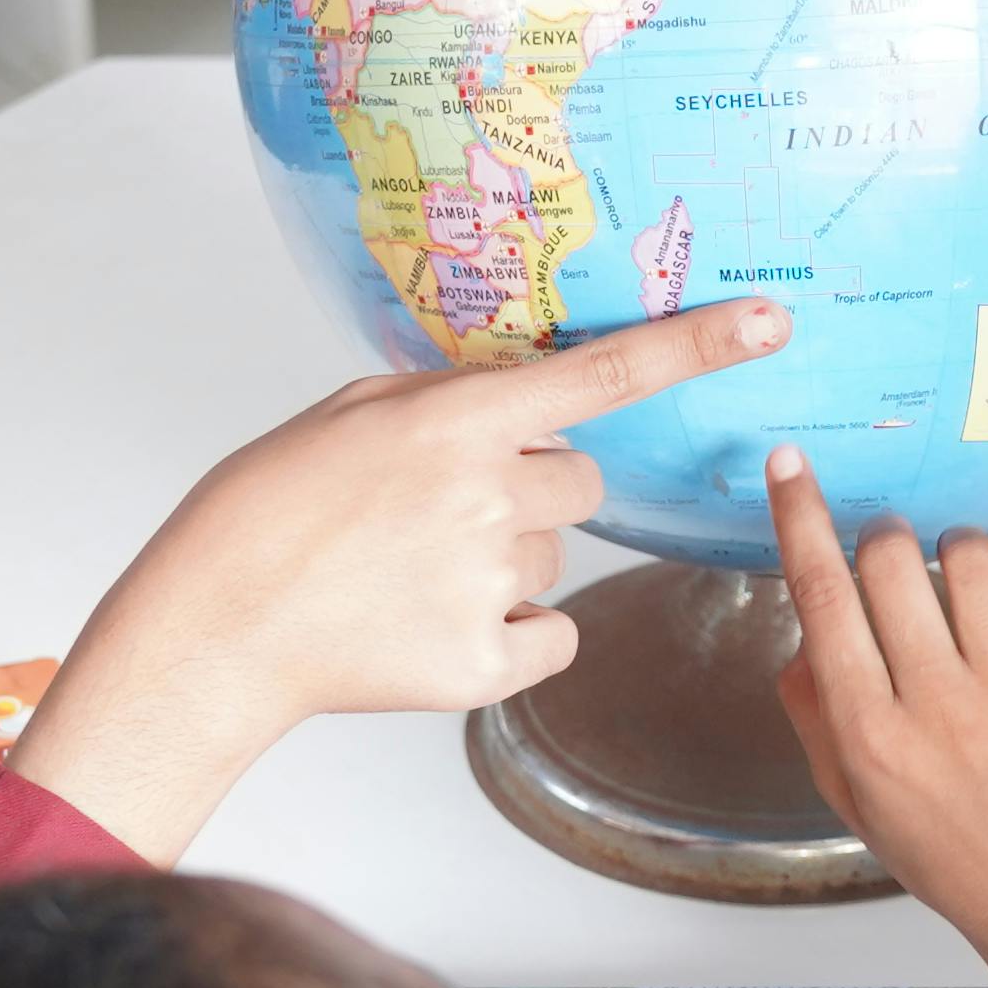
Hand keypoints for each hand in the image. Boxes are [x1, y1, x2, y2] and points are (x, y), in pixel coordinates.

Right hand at [16, 299, 789, 862]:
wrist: (215, 625)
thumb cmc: (265, 510)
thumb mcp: (350, 415)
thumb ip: (444, 400)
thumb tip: (510, 402)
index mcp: (456, 421)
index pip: (604, 375)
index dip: (696, 345)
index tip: (772, 321)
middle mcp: (489, 496)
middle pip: (581, 483)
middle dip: (533, 490)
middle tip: (447, 513)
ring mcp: (491, 585)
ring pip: (557, 561)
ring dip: (507, 562)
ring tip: (412, 573)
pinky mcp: (486, 666)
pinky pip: (551, 637)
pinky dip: (512, 637)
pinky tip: (435, 625)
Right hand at [764, 451, 987, 987]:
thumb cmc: (946, 851)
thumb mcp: (851, 798)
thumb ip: (816, 712)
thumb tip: (806, 630)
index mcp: (869, 732)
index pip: (821, 597)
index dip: (800, 517)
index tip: (790, 466)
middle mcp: (935, 702)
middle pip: (890, 560)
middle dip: (883, 541)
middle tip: (893, 567)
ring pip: (971, 556)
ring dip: (956, 551)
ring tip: (960, 586)